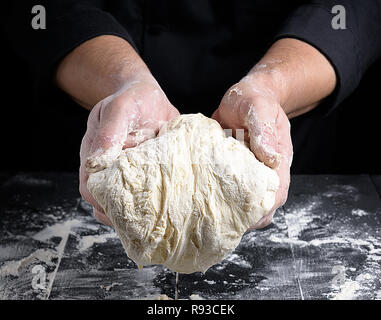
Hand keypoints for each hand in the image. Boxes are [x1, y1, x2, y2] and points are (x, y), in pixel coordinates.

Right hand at [79, 77, 179, 225]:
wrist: (148, 97)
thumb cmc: (131, 101)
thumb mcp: (118, 110)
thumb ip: (108, 134)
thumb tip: (96, 164)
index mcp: (96, 157)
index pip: (90, 189)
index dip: (102, 201)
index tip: (121, 206)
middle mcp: (111, 170)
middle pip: (109, 203)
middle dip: (124, 213)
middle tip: (144, 216)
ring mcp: (131, 175)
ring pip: (130, 203)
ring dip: (142, 209)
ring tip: (159, 211)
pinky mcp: (149, 175)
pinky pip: (151, 194)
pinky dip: (159, 199)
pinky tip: (170, 200)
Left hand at [212, 75, 292, 228]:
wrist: (245, 96)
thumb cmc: (257, 100)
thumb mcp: (260, 108)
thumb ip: (263, 129)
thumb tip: (270, 157)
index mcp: (276, 165)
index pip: (273, 197)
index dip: (260, 212)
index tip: (240, 219)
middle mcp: (261, 174)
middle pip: (256, 208)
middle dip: (239, 220)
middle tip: (215, 223)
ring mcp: (244, 175)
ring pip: (238, 202)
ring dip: (224, 211)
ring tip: (203, 215)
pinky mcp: (228, 171)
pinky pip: (222, 189)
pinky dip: (212, 195)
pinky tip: (195, 197)